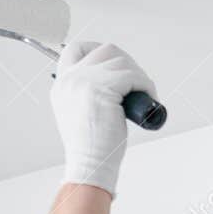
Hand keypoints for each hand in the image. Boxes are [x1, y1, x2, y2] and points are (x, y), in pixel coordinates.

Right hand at [49, 40, 157, 196]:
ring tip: (144, 96)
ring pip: (122, 62)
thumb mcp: (81, 112)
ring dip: (140, 77)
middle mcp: (70, 79)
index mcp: (63, 84)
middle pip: (106, 51)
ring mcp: (85, 81)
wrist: (90, 164)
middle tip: (138, 84)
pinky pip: (133, 77)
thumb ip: (88, 92)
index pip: (76, 49)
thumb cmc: (92, 146)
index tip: (118, 64)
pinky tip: (149, 99)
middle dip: (128, 63)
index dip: (99, 49)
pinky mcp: (102, 89)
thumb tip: (114, 82)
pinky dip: (146, 85)